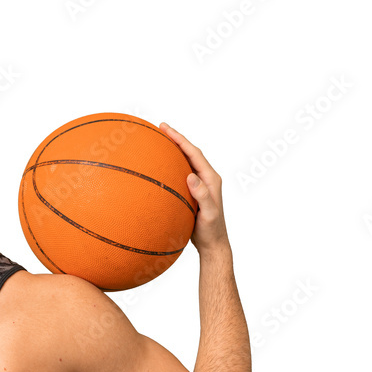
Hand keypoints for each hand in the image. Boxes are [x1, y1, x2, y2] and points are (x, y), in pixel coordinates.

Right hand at [159, 122, 228, 254]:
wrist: (213, 244)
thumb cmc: (211, 230)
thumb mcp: (208, 214)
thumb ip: (202, 195)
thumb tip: (191, 176)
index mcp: (211, 179)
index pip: (194, 153)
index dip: (180, 140)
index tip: (166, 129)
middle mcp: (206, 178)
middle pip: (190, 153)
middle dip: (176, 139)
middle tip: (160, 128)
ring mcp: (199, 185)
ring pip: (185, 162)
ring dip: (173, 151)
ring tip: (159, 142)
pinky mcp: (193, 192)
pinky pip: (180, 174)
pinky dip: (170, 166)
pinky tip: (159, 168)